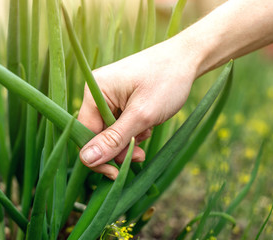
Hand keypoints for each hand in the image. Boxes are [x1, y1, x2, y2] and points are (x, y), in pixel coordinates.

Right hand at [78, 39, 199, 179]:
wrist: (187, 59)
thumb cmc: (167, 81)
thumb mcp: (142, 115)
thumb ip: (114, 139)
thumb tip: (85, 160)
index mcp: (95, 91)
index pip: (85, 133)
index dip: (98, 156)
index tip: (116, 173)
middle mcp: (97, 92)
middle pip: (97, 134)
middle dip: (119, 148)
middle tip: (140, 156)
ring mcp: (108, 95)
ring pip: (110, 132)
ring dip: (129, 140)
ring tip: (148, 132)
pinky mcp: (120, 99)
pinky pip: (119, 124)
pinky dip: (133, 130)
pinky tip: (148, 124)